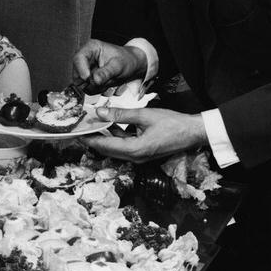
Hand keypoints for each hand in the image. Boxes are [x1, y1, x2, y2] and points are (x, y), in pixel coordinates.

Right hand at [72, 39, 147, 89]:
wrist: (131, 66)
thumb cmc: (126, 60)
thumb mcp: (119, 65)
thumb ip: (106, 72)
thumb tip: (94, 80)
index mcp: (91, 48)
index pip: (78, 58)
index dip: (81, 70)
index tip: (88, 78)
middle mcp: (85, 58)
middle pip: (77, 73)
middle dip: (90, 81)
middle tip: (105, 80)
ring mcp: (84, 69)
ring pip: (81, 84)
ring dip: (94, 86)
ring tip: (108, 81)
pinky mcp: (86, 79)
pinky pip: (86, 89)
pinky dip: (96, 89)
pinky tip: (105, 83)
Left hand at [81, 106, 206, 161]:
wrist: (194, 132)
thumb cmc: (173, 123)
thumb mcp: (144, 115)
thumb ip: (120, 114)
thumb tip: (99, 112)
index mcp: (134, 150)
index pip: (103, 145)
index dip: (88, 138)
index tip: (76, 131)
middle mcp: (135, 157)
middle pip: (106, 149)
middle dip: (92, 138)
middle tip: (81, 128)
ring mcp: (139, 157)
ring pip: (114, 148)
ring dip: (103, 137)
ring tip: (92, 125)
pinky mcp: (143, 152)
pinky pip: (123, 147)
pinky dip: (115, 137)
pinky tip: (110, 126)